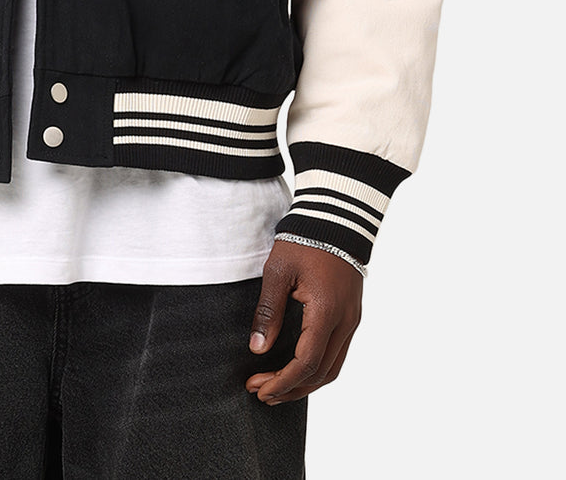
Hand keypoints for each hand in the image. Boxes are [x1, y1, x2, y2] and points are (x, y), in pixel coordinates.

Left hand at [245, 240, 362, 403]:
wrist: (336, 218)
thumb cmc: (304, 240)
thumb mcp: (278, 271)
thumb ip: (268, 311)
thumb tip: (257, 348)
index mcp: (326, 312)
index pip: (306, 363)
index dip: (282, 382)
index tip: (258, 388)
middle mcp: (345, 322)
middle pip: (322, 373)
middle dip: (291, 388)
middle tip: (261, 393)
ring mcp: (352, 320)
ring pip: (333, 367)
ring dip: (305, 382)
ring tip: (276, 388)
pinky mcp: (351, 316)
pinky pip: (337, 353)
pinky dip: (317, 368)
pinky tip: (296, 368)